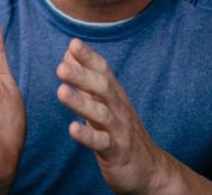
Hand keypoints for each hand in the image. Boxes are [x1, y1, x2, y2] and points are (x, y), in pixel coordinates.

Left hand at [56, 39, 211, 194]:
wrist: (150, 169)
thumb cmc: (120, 131)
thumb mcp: (103, 102)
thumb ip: (86, 79)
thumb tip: (69, 53)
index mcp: (114, 95)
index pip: (103, 71)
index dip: (89, 57)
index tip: (73, 43)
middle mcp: (118, 108)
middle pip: (103, 88)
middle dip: (82, 76)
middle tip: (61, 67)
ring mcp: (119, 130)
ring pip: (101, 114)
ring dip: (81, 102)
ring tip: (61, 92)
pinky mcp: (117, 153)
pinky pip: (102, 143)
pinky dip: (87, 136)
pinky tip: (72, 129)